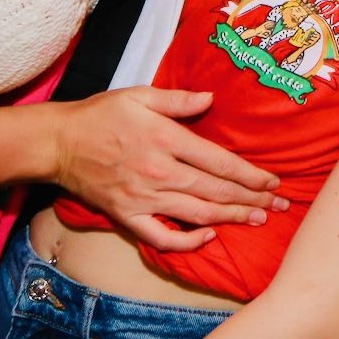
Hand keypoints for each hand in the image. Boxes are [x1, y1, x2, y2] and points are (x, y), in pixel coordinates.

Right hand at [53, 88, 289, 251]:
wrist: (58, 143)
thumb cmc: (100, 114)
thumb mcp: (139, 95)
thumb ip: (178, 99)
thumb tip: (212, 99)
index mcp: (165, 139)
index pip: (220, 162)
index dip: (251, 175)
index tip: (273, 181)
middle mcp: (159, 172)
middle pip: (216, 190)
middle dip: (251, 199)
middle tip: (279, 205)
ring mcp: (143, 198)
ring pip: (197, 214)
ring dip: (231, 218)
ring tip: (258, 220)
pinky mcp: (127, 216)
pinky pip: (162, 238)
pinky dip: (187, 242)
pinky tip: (208, 237)